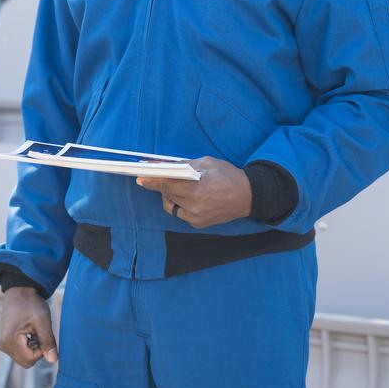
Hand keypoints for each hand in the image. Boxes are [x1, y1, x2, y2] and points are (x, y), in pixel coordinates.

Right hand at [0, 286, 57, 367]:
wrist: (20, 291)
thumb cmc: (30, 303)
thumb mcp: (43, 320)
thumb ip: (48, 341)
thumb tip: (52, 360)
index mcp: (9, 341)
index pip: (31, 359)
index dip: (42, 349)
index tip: (42, 333)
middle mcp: (3, 345)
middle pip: (27, 361)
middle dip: (37, 350)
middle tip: (38, 332)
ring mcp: (3, 345)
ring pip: (25, 358)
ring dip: (33, 347)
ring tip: (33, 330)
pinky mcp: (5, 342)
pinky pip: (21, 352)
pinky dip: (28, 345)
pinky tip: (29, 331)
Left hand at [136, 156, 251, 228]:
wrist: (248, 196)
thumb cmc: (228, 176)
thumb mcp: (207, 163)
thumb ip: (184, 164)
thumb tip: (165, 165)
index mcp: (196, 189)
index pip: (167, 185)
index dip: (152, 181)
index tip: (140, 178)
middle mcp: (194, 206)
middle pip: (168, 195)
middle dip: (162, 185)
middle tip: (157, 176)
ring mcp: (196, 217)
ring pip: (172, 206)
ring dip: (170, 196)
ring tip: (177, 186)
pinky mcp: (199, 224)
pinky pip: (181, 213)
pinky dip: (180, 204)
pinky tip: (187, 196)